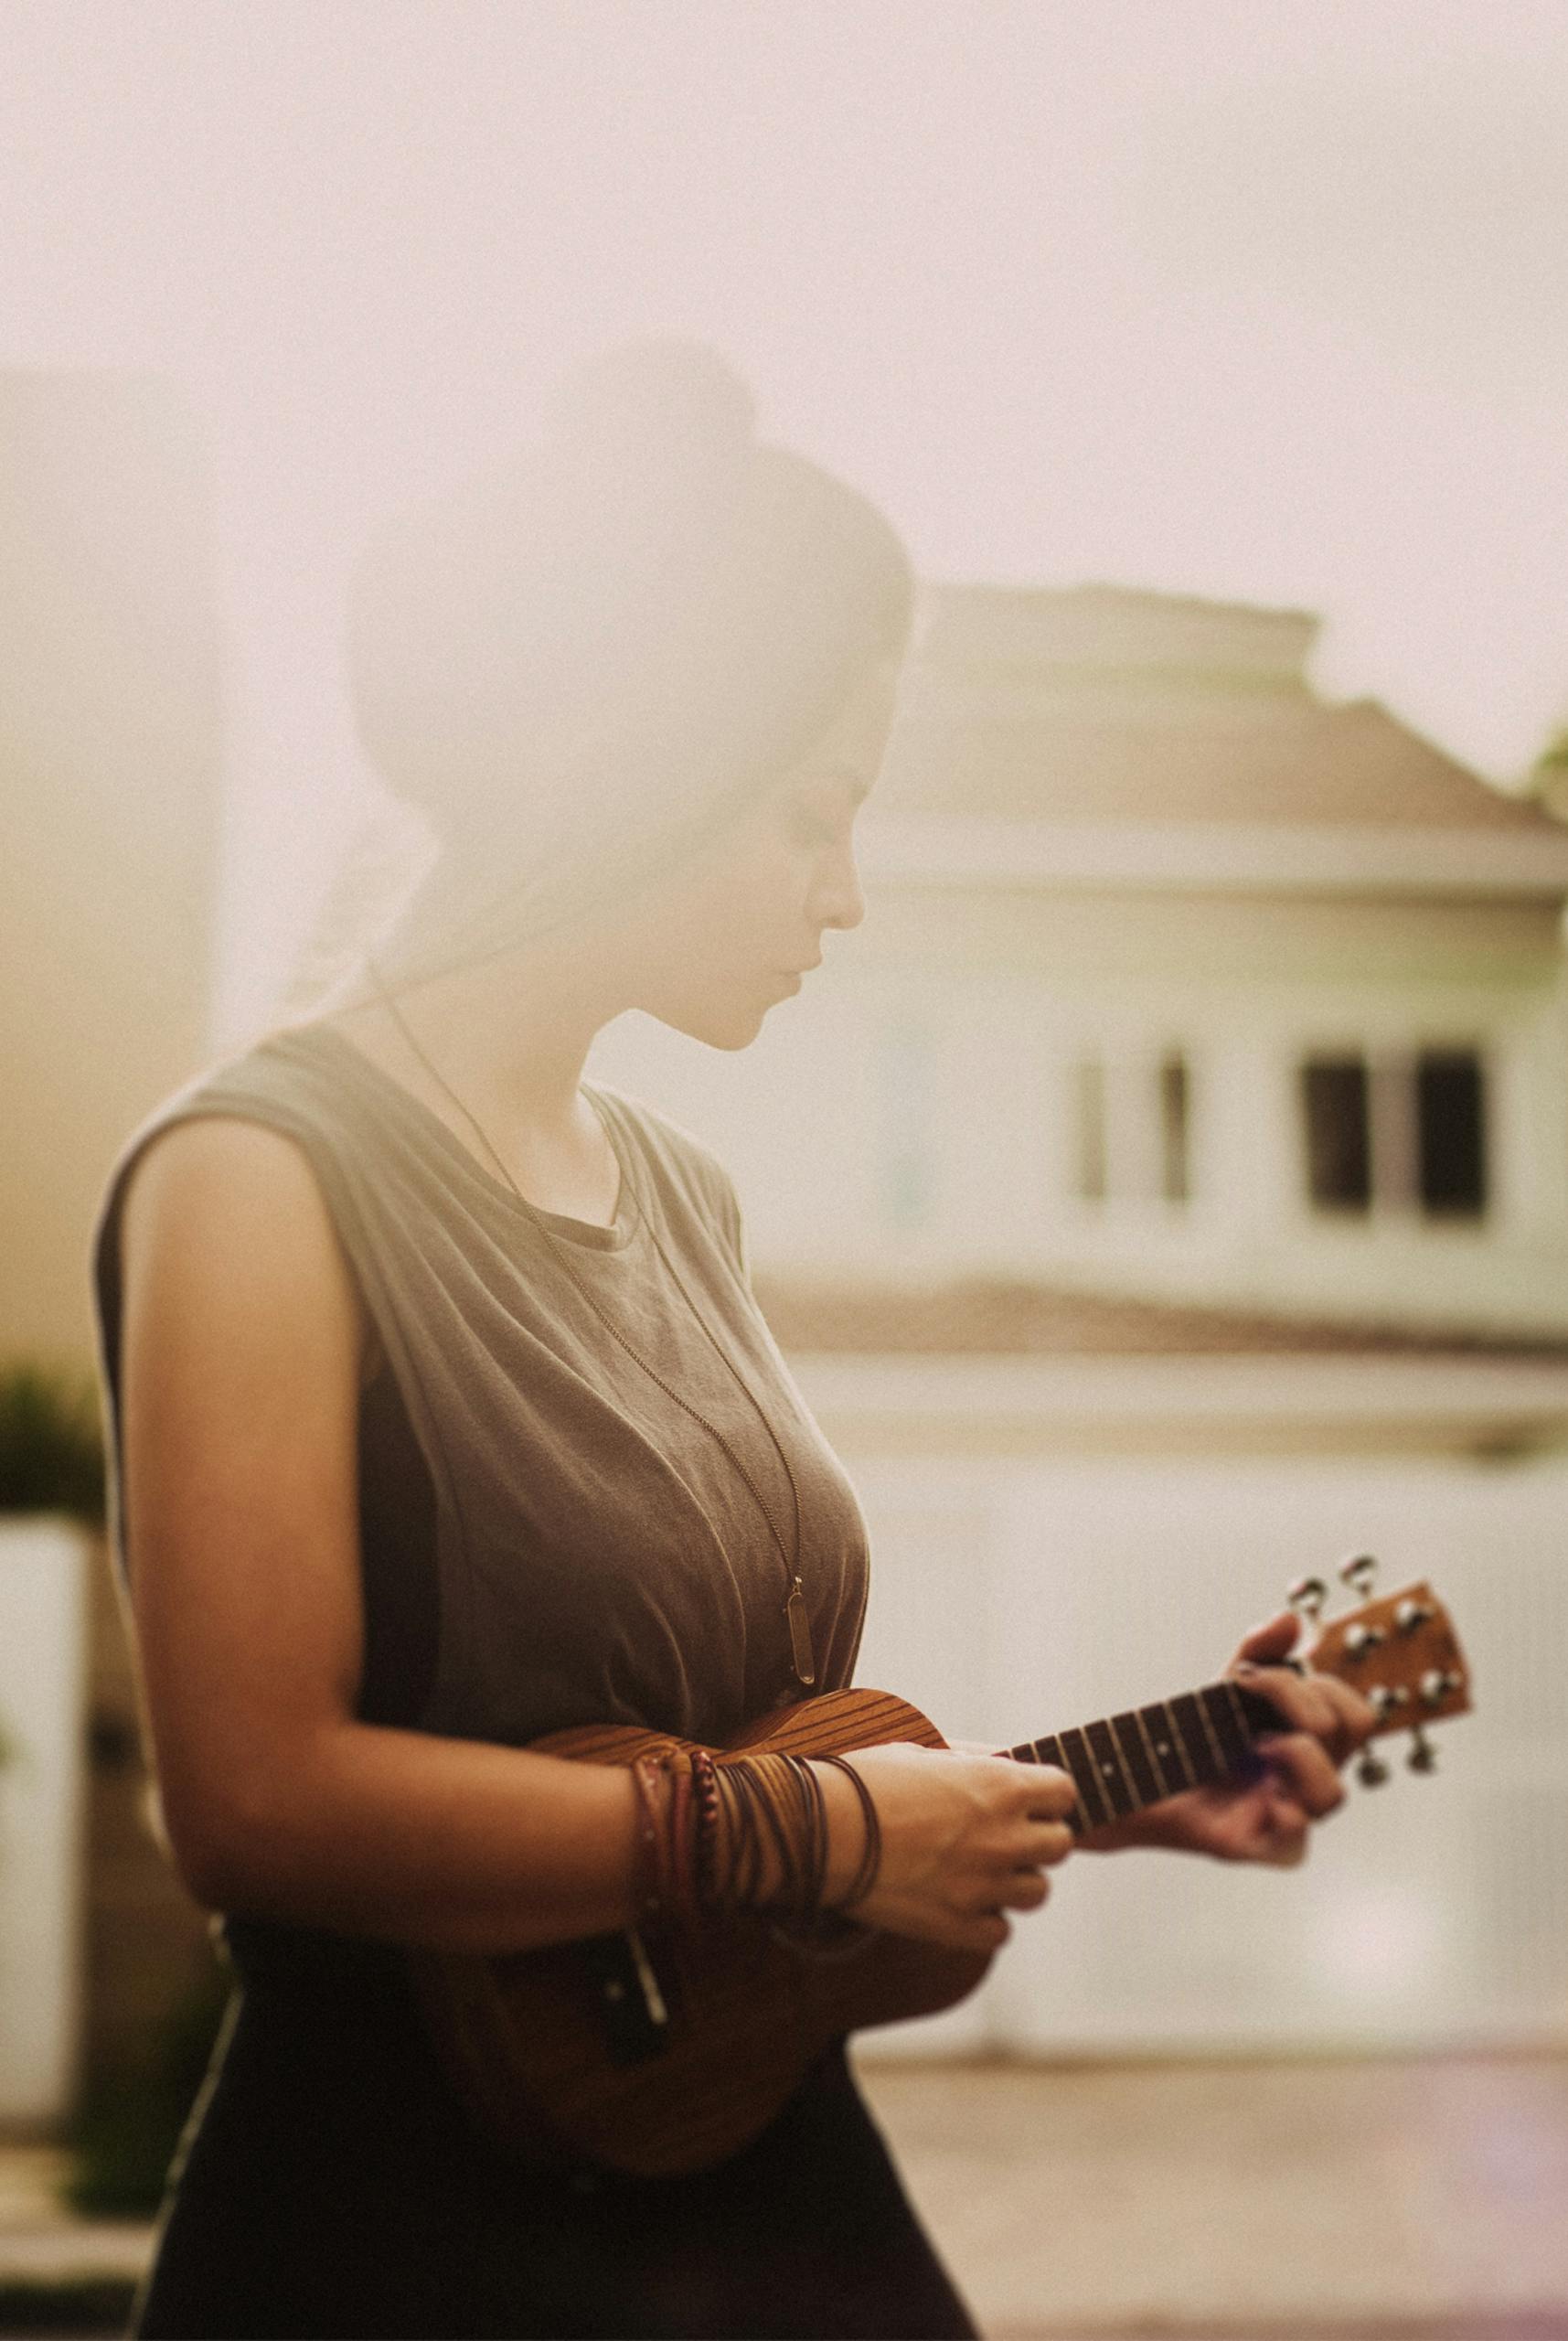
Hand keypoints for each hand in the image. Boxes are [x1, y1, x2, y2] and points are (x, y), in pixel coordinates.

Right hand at [815, 1741, 1074, 1954]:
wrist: (822, 1830)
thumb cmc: (866, 1781)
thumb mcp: (924, 1751)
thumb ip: (975, 1759)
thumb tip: (1007, 1761)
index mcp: (999, 1785)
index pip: (1065, 1793)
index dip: (1047, 1796)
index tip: (1028, 1800)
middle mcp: (1003, 1836)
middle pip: (1061, 1845)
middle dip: (1037, 1838)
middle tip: (1003, 1836)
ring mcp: (984, 1885)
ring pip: (1037, 1892)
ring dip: (1015, 1881)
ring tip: (980, 1870)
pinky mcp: (959, 1925)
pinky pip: (1001, 1931)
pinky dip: (986, 1920)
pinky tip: (961, 1901)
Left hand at [1081, 1612, 1378, 1867]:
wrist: (1139, 1777)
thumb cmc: (1194, 1736)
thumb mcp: (1227, 1687)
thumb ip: (1259, 1652)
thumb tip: (1290, 1619)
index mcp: (1312, 1745)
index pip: (1356, 1716)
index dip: (1322, 1687)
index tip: (1255, 1676)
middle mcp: (1308, 1781)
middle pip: (1352, 1739)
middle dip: (1303, 1701)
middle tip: (1251, 1696)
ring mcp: (1288, 1815)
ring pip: (1334, 1795)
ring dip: (1299, 1755)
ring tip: (1258, 1745)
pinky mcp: (1258, 1846)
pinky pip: (1295, 1840)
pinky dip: (1282, 1811)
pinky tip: (1259, 1790)